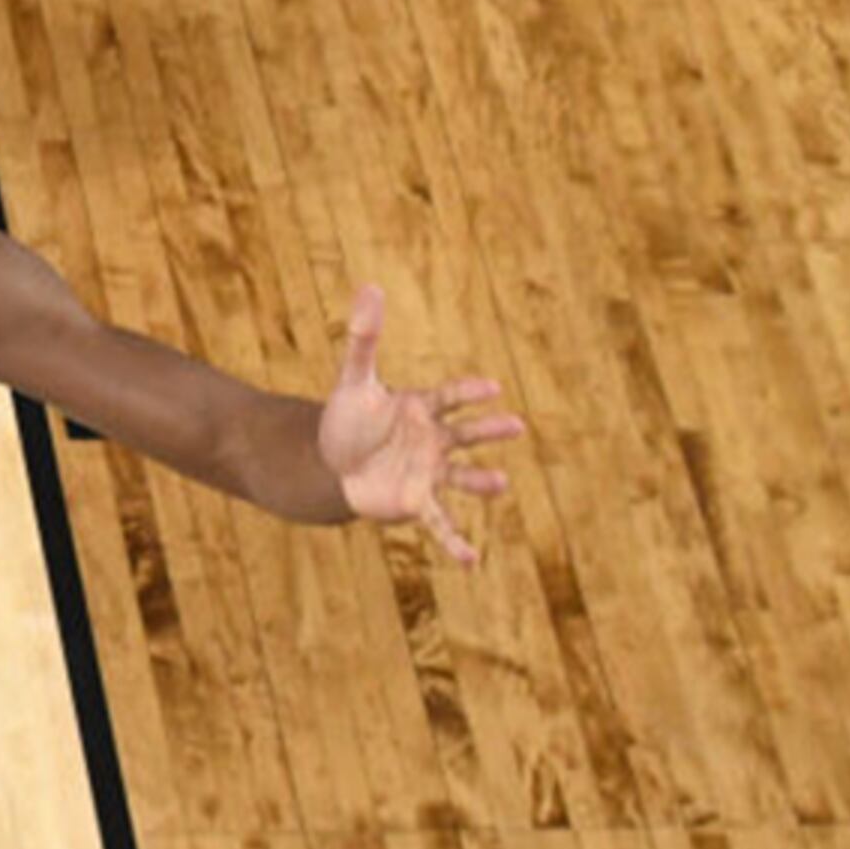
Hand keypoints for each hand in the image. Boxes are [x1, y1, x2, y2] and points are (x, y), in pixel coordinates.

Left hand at [316, 284, 524, 564]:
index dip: (469, 392)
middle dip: (488, 430)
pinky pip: (440, 524)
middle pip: (465, 433)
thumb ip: (364, 339)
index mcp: (423, 408)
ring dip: (480, 481)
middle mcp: (435, 440)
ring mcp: (430, 473)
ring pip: (461, 476)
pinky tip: (472, 562)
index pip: (450, 396)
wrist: (334, 463)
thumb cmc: (350, 420)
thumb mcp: (354, 381)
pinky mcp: (417, 503)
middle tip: (515, 425)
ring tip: (502, 485)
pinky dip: (454, 542)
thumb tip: (369, 286)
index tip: (491, 387)